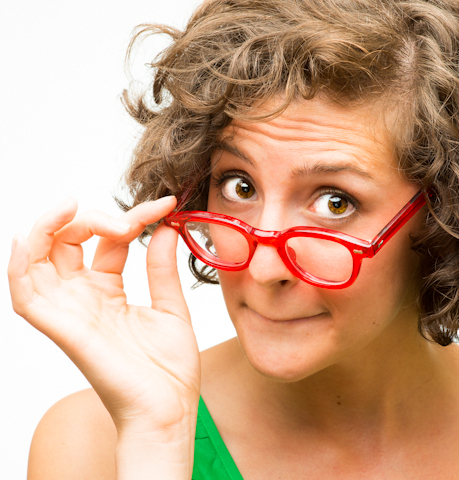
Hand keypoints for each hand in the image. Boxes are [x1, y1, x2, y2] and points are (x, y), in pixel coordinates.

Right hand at [7, 197, 200, 433]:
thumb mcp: (171, 308)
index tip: (166, 205)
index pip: (109, 240)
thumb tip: (165, 228)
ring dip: (46, 228)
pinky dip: (20, 265)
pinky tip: (29, 239)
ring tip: (70, 206)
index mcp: (109, 292)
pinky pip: (25, 295)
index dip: (134, 218)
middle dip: (93, 218)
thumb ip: (162, 269)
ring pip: (37, 260)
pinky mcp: (61, 328)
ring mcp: (70, 311)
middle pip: (68, 242)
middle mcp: (84, 298)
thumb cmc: (168, 369)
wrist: (169, 409)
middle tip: (130, 219)